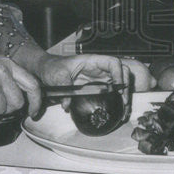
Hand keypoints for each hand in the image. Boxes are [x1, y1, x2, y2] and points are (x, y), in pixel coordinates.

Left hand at [12, 46, 154, 111]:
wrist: (47, 71)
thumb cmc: (53, 67)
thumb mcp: (56, 75)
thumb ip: (63, 87)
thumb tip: (68, 105)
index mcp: (93, 61)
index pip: (113, 62)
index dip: (119, 74)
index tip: (118, 88)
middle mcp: (100, 69)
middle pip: (122, 73)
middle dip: (126, 87)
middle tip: (123, 103)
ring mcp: (100, 78)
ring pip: (120, 84)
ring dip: (124, 97)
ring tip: (124, 112)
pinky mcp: (97, 88)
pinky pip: (112, 93)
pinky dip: (117, 102)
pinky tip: (118, 113)